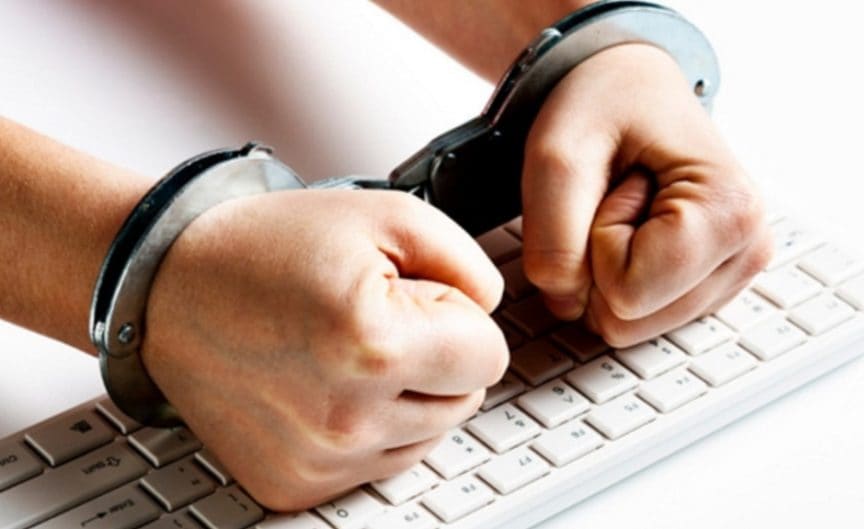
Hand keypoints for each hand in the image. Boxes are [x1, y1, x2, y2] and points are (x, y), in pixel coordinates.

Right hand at [141, 189, 506, 509]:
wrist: (169, 286)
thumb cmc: (267, 248)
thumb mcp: (387, 216)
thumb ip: (467, 263)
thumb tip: (491, 308)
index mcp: (374, 347)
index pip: (490, 356)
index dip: (460, 316)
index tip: (414, 297)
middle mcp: (347, 420)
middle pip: (464, 401)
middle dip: (438, 357)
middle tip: (378, 319)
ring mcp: (320, 461)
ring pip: (428, 435)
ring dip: (407, 394)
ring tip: (347, 350)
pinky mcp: (296, 484)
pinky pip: (380, 463)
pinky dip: (369, 426)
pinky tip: (325, 384)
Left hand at [521, 43, 771, 345]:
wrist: (625, 84)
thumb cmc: (602, 104)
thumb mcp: (556, 156)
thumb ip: (552, 240)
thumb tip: (567, 306)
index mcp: (733, 213)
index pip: (627, 293)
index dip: (596, 243)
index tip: (616, 186)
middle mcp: (749, 251)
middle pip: (630, 321)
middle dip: (599, 261)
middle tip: (617, 196)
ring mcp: (732, 273)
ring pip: (631, 326)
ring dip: (606, 268)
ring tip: (628, 206)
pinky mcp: (710, 286)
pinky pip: (637, 317)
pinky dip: (618, 276)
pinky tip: (637, 226)